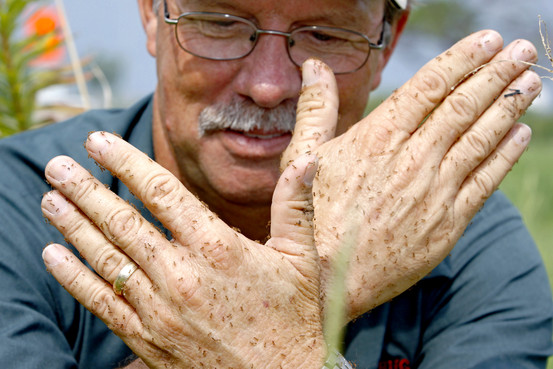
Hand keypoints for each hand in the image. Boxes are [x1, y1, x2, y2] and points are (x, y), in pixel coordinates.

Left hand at [41, 133, 324, 368]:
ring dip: (73, 225)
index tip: (99, 143)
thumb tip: (308, 160)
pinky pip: (102, 304)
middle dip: (86, 189)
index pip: (162, 193)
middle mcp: (182, 274)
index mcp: (219, 247)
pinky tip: (53, 255)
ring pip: (106, 258)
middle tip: (58, 165)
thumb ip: (295, 205)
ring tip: (50, 198)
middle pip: (123, 222)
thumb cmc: (294, 319)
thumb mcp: (301, 258)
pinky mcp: (149, 338)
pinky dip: (74, 277)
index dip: (126, 163)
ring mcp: (160, 309)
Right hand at [283, 31, 540, 319]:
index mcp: (377, 138)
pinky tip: (519, 134)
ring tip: (530, 81)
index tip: (487, 41)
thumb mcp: (303, 155)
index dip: (462, 60)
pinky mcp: (447, 224)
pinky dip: (505, 154)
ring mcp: (434, 193)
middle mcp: (412, 160)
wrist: (323, 280)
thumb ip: (316, 107)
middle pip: (464, 106)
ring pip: (481, 139)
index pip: (430, 87)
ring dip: (509, 106)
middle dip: (497, 74)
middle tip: (521, 50)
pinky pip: (485, 182)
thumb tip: (314, 65)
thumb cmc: (309, 215)